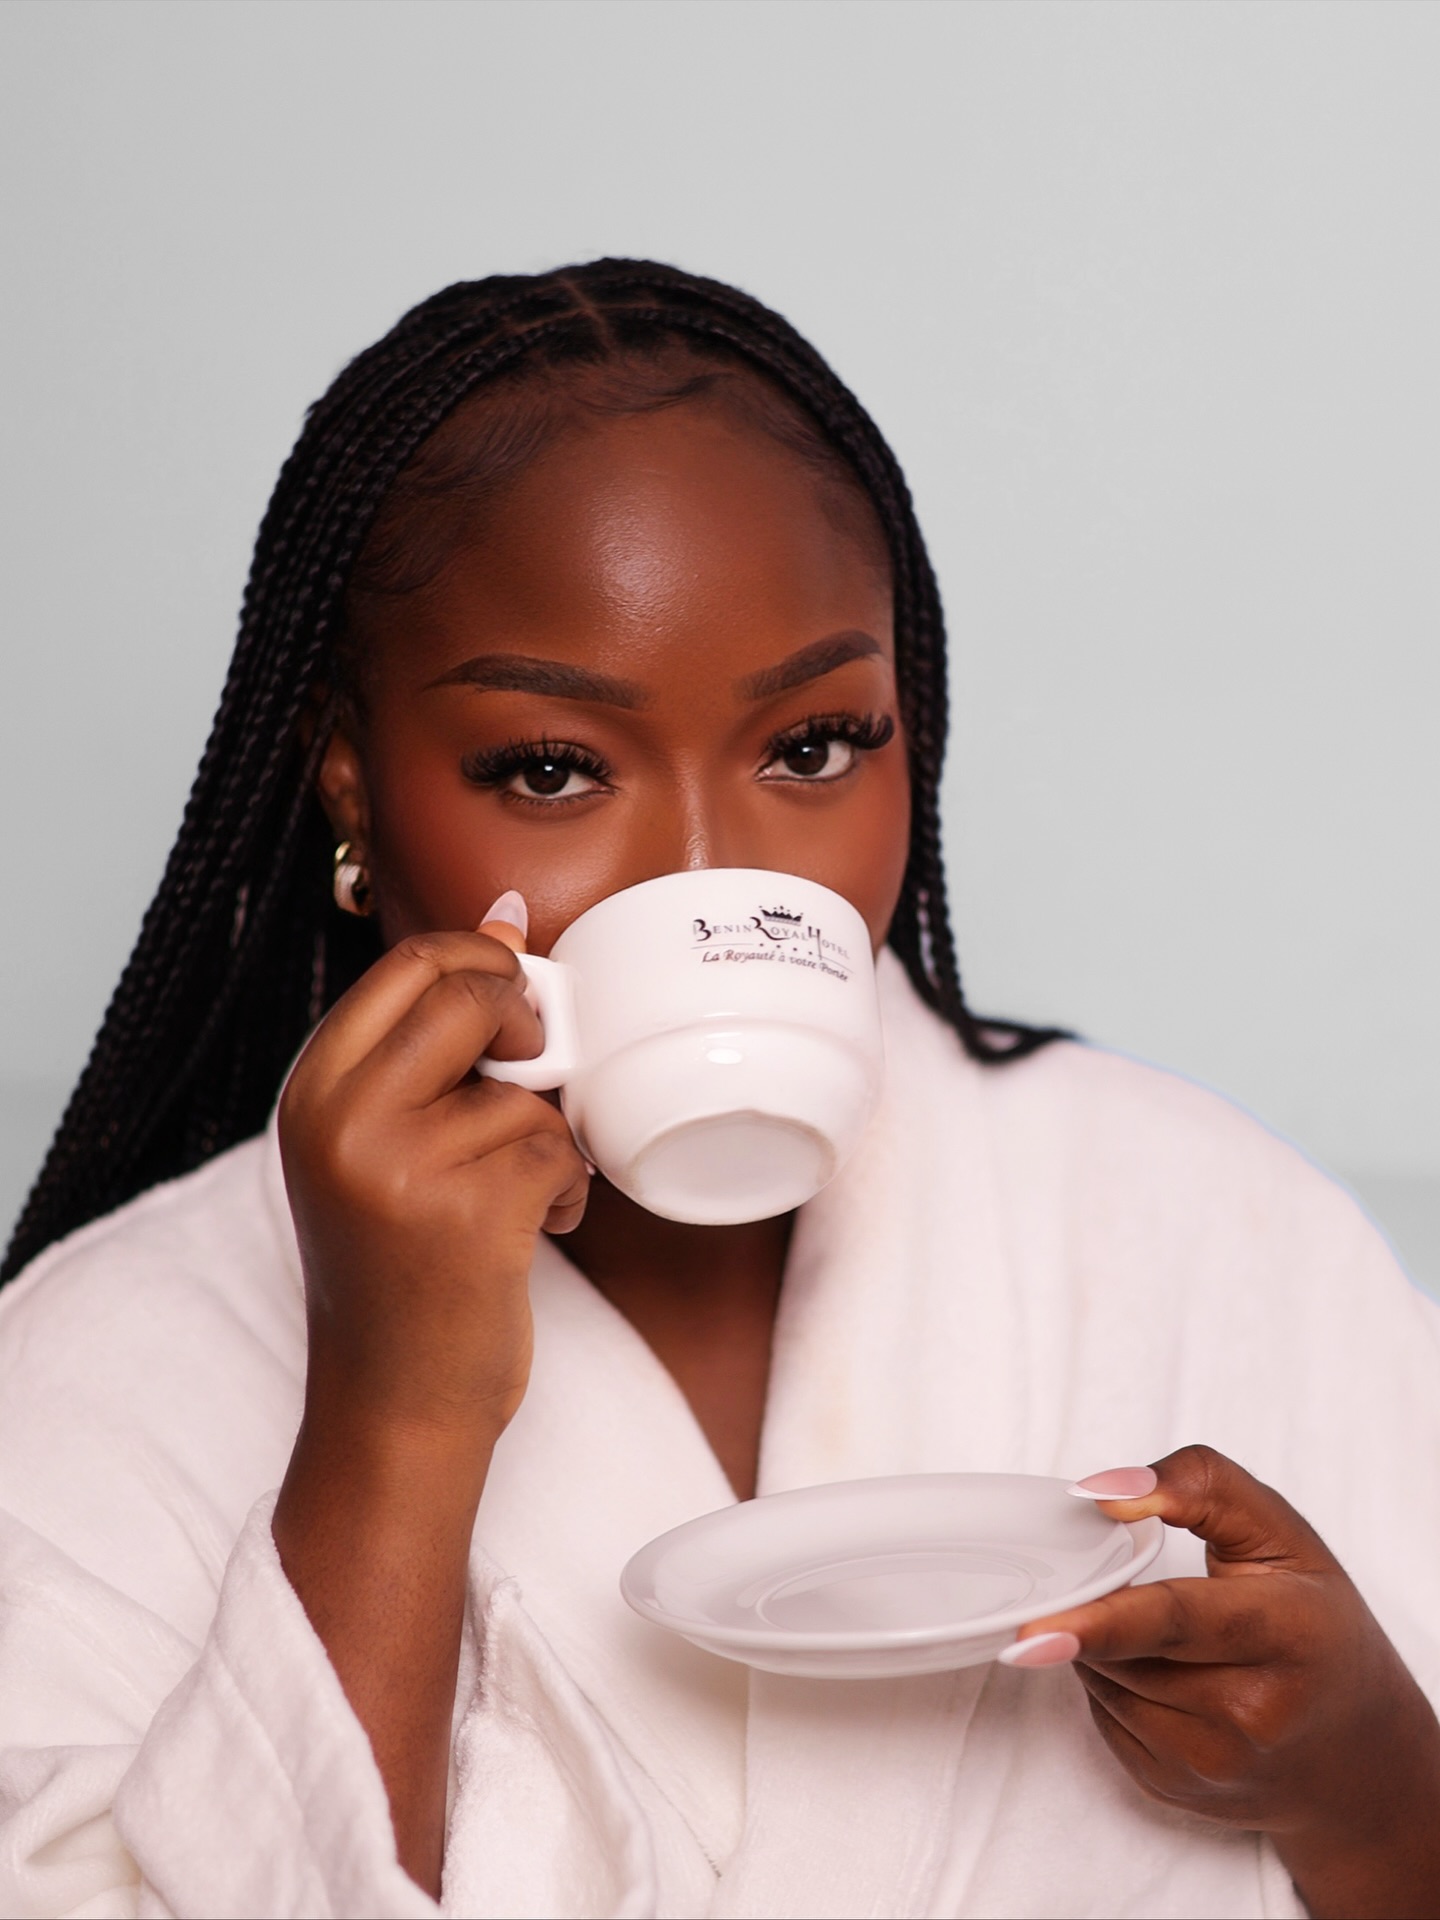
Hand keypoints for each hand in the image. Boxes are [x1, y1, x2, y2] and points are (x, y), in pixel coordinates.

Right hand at [278, 902, 588, 1459]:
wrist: (392, 1406)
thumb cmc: (402, 1269)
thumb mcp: (383, 1145)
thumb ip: (434, 1041)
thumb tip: (505, 917)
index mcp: (313, 1090)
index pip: (409, 963)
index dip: (485, 962)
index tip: (518, 996)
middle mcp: (340, 1117)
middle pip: (468, 994)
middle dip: (529, 1022)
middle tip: (537, 1074)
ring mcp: (397, 1164)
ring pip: (525, 1088)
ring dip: (551, 1137)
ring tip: (526, 1191)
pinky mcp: (463, 1213)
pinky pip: (555, 1149)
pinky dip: (568, 1186)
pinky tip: (539, 1226)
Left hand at [1002, 1445, 1439, 1918]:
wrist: (1358, 1751)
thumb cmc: (1313, 1624)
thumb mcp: (1280, 1532)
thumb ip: (1198, 1484)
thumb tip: (1103, 1493)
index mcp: (1286, 1634)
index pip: (1175, 1622)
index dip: (1102, 1620)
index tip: (1038, 1629)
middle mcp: (1253, 1713)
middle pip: (1124, 1649)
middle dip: (1102, 1608)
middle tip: (1126, 1585)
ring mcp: (1214, 1763)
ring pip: (1103, 1683)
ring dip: (1104, 1645)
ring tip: (1165, 1633)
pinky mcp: (1176, 1789)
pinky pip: (1104, 1717)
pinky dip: (1113, 1683)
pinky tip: (1161, 1672)